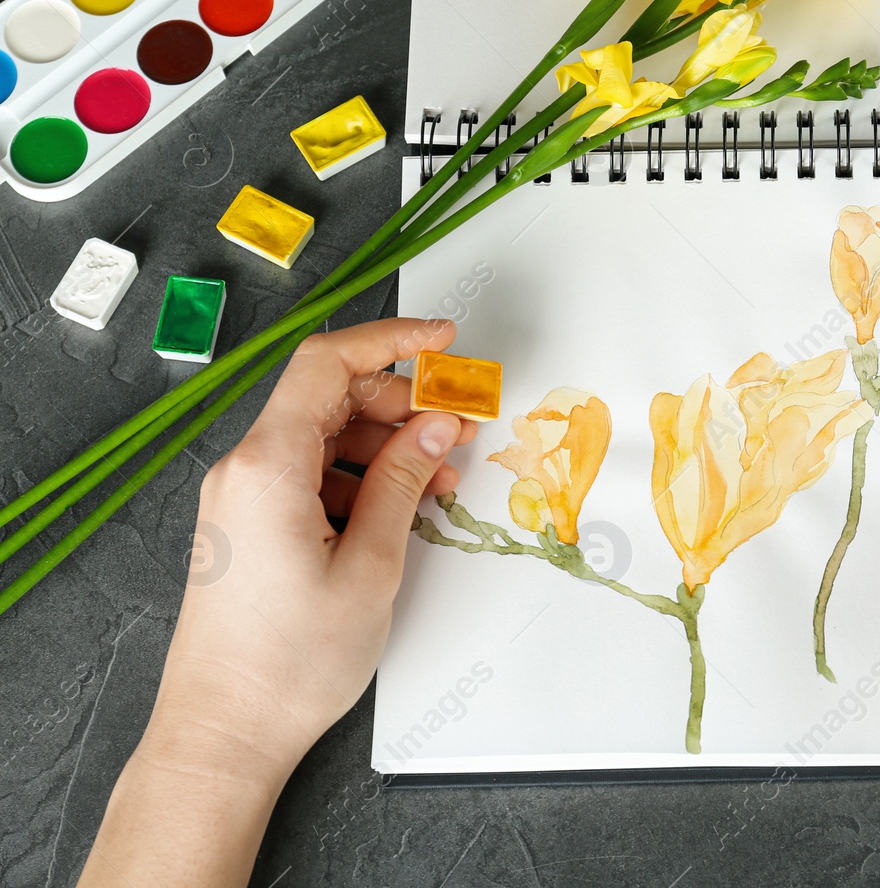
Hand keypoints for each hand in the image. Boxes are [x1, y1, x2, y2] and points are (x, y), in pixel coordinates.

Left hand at [78, 319, 475, 886]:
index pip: (326, 364)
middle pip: (328, 398)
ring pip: (323, 437)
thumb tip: (437, 424)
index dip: (390, 340)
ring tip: (441, 476)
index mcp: (267, 466)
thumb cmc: (290, 662)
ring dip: (386, 443)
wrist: (224, 734)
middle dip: (400, 401)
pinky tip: (402, 505)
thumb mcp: (372, 565)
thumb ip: (405, 481)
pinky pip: (309, 475)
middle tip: (460, 425)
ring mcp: (242, 499)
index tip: (444, 341)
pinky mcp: (249, 527)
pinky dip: (360, 476)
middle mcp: (244, 470)